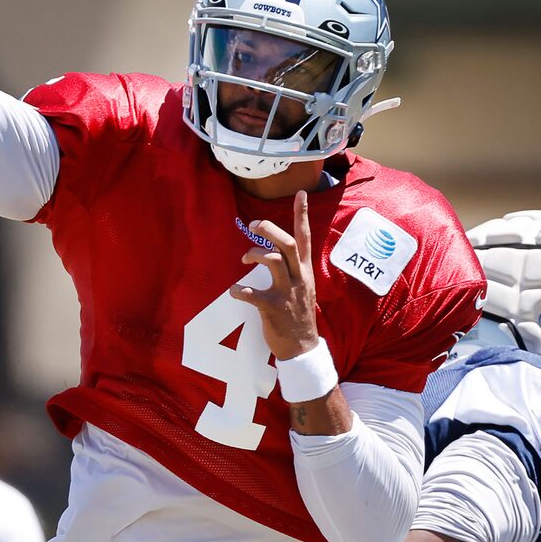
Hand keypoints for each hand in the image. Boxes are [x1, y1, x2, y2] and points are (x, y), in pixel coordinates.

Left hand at [232, 191, 325, 358]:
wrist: (302, 348)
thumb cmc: (298, 316)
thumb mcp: (302, 288)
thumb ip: (292, 269)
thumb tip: (274, 253)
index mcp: (304, 272)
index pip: (305, 238)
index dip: (302, 215)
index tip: (301, 193)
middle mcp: (298, 278)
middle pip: (288, 244)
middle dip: (270, 230)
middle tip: (254, 225)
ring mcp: (287, 293)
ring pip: (274, 261)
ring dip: (255, 254)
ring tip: (244, 260)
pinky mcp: (273, 308)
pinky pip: (253, 294)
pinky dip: (240, 290)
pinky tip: (235, 291)